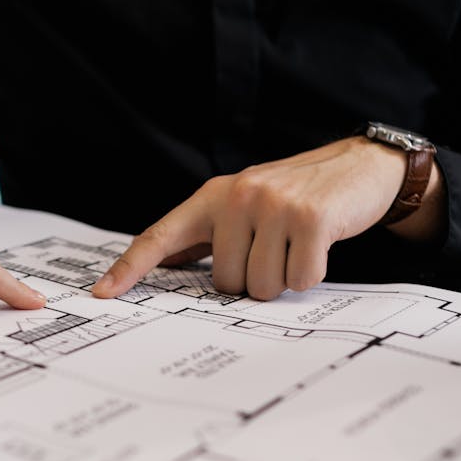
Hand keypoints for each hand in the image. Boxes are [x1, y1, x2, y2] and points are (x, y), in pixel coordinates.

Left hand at [93, 137, 444, 300]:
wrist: (359, 167)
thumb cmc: (295, 196)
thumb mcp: (242, 206)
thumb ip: (204, 235)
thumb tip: (160, 264)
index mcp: (213, 197)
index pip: (160, 236)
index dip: (129, 268)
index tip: (102, 293)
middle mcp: (237, 197)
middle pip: (224, 283)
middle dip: (253, 278)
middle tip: (276, 247)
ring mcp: (273, 206)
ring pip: (260, 286)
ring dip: (284, 278)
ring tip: (296, 245)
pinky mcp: (310, 220)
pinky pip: (299, 280)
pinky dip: (312, 275)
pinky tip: (318, 247)